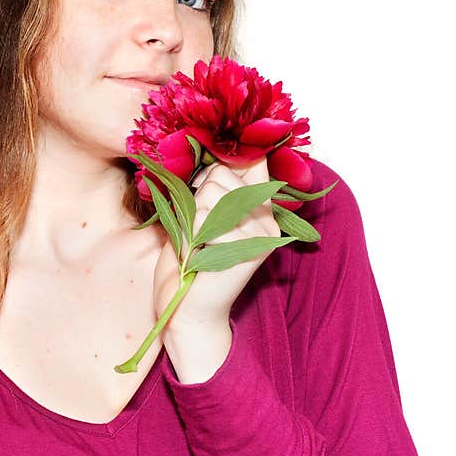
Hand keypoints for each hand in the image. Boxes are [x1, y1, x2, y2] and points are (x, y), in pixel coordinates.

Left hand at [152, 154, 281, 334]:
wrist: (186, 310)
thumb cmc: (189, 260)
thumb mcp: (201, 212)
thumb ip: (216, 183)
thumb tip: (217, 145)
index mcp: (261, 206)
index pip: (250, 160)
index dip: (221, 164)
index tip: (206, 182)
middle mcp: (269, 217)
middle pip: (220, 174)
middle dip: (196, 197)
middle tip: (197, 230)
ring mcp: (262, 234)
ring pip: (211, 194)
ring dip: (190, 218)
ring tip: (197, 245)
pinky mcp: (248, 249)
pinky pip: (204, 218)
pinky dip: (190, 236)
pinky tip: (198, 257)